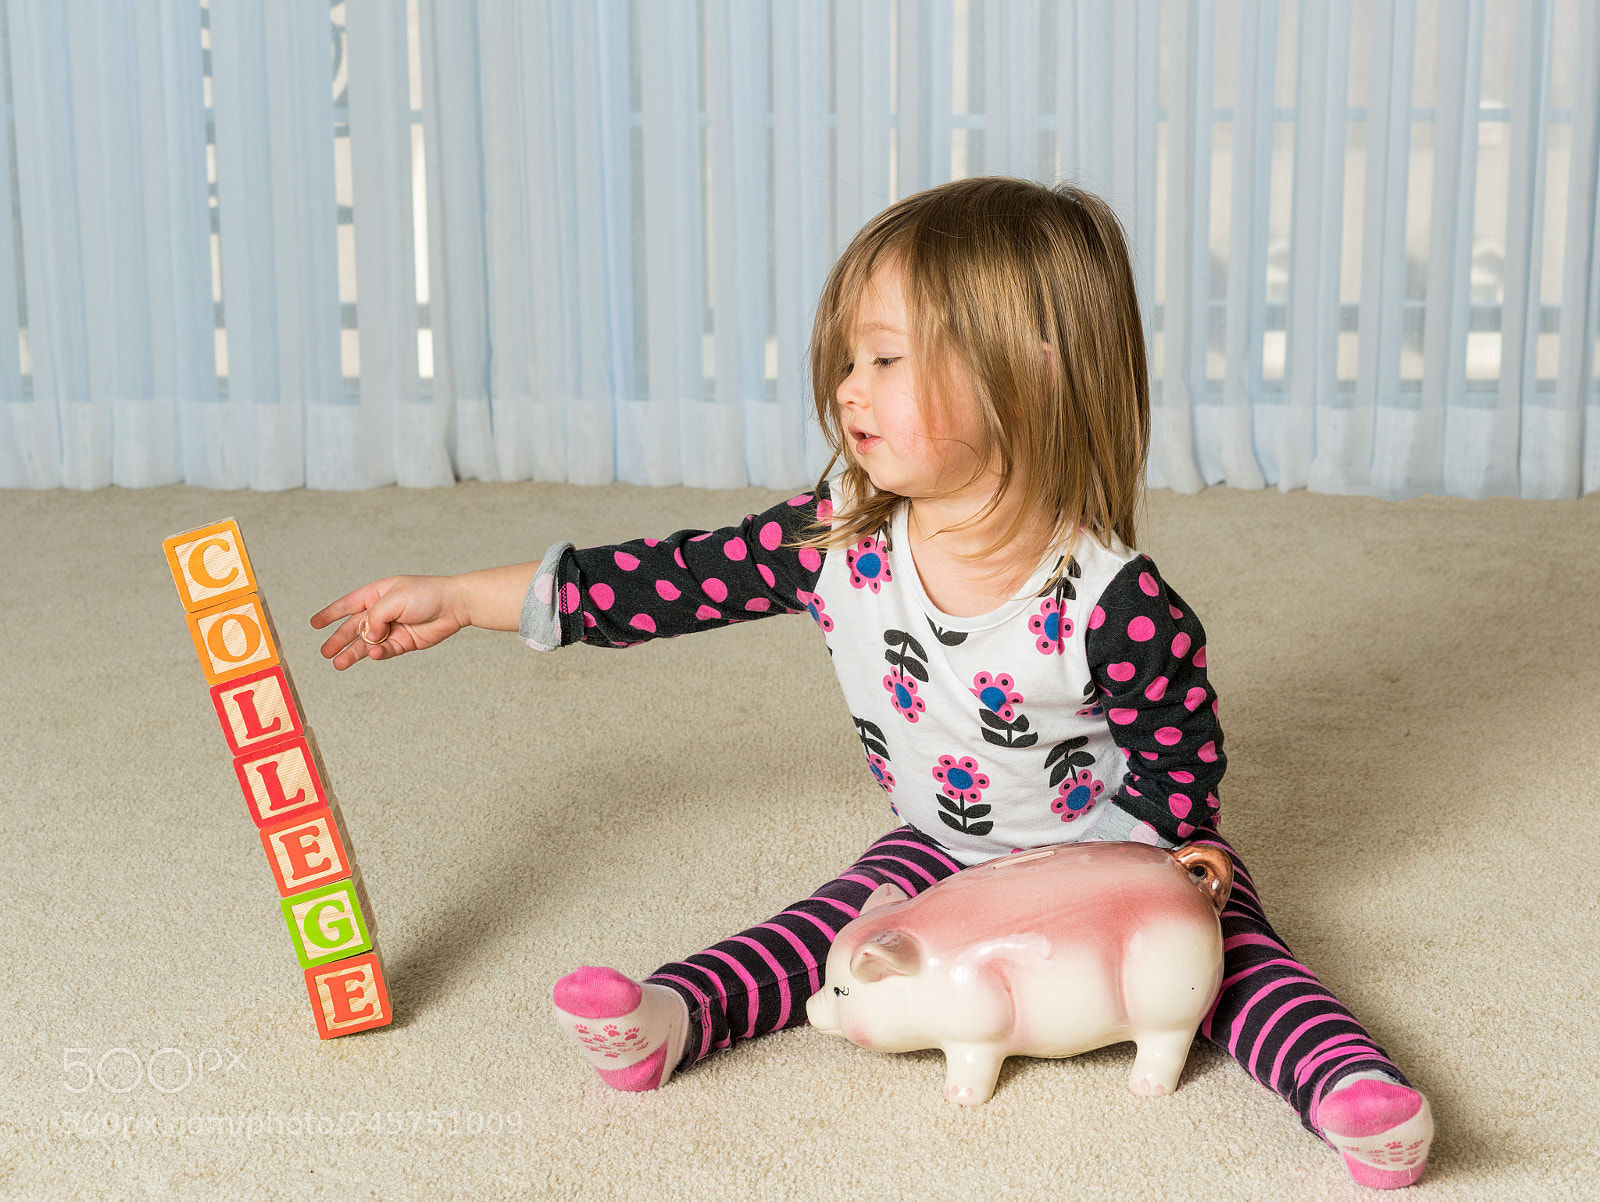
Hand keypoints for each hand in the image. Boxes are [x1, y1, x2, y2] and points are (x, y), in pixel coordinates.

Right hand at [311, 575, 470, 669]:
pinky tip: (373, 655)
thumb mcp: (395, 599)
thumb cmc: (427, 594)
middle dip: (339, 639)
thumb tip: (367, 636)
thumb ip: (376, 617)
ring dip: (353, 653)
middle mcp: (382, 611)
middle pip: (354, 627)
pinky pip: (385, 650)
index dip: (330, 614)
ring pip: (367, 643)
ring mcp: (392, 628)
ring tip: (338, 663)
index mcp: (377, 594)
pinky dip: (378, 654)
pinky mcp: (404, 642)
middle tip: (326, 652)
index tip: (314, 624)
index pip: (348, 604)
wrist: (455, 605)